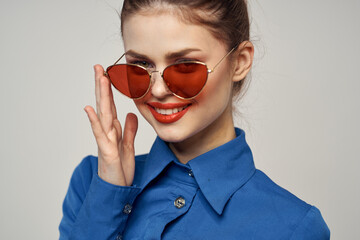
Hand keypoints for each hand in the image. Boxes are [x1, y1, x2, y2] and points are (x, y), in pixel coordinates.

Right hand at [84, 65, 137, 185]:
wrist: (117, 189)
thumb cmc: (120, 169)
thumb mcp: (128, 146)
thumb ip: (129, 130)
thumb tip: (130, 114)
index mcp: (114, 129)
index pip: (111, 105)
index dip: (110, 90)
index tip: (109, 73)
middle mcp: (108, 131)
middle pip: (105, 104)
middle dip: (102, 85)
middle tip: (99, 67)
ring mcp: (105, 139)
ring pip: (103, 113)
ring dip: (100, 96)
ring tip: (99, 78)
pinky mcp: (106, 150)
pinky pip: (99, 133)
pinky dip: (94, 121)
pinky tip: (88, 108)